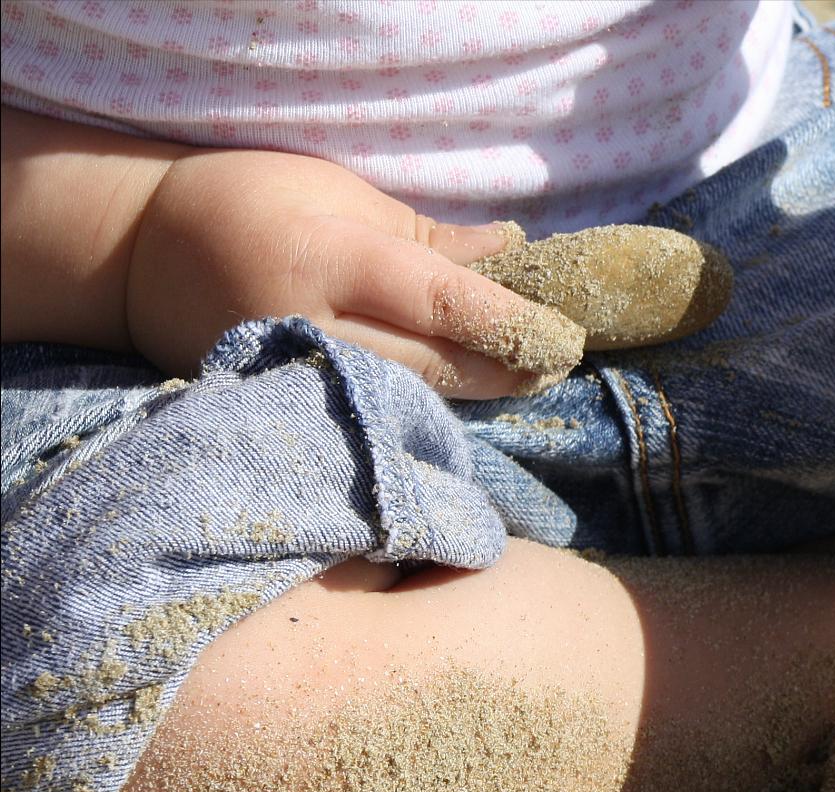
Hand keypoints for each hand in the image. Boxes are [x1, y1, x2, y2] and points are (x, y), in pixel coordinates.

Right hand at [126, 149, 571, 397]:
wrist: (135, 256)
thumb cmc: (248, 202)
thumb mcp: (339, 194)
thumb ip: (428, 237)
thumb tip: (512, 249)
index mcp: (330, 262)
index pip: (446, 305)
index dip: (515, 326)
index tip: (565, 334)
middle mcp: (313, 331)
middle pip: (437, 369)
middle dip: (508, 372)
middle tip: (558, 365)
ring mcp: (294, 383)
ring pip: (409, 405)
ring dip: (474, 400)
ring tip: (523, 383)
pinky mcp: (283, 416)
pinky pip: (367, 421)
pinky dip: (419, 416)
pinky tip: (456, 409)